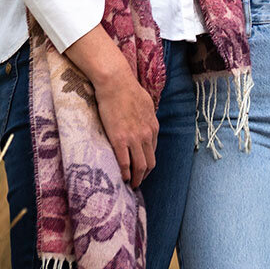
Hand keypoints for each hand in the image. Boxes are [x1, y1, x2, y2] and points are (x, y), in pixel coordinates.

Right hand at [93, 66, 159, 187]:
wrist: (116, 83)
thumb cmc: (128, 90)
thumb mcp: (146, 104)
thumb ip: (146, 117)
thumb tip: (144, 122)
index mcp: (153, 126)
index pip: (153, 151)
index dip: (148, 163)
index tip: (141, 169)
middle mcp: (147, 135)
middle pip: (150, 163)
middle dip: (144, 176)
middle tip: (137, 183)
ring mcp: (134, 138)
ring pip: (140, 166)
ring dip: (136, 179)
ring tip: (130, 185)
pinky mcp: (120, 140)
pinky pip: (125, 163)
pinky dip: (125, 174)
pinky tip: (122, 179)